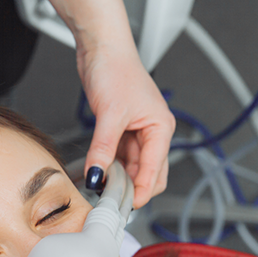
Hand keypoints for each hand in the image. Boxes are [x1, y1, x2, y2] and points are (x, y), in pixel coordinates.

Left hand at [77, 42, 175, 208]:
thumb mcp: (109, 115)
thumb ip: (103, 149)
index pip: (155, 171)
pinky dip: (110, 167)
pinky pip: (119, 158)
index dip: (141, 192)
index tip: (126, 208)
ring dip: (119, 179)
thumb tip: (97, 176)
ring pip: (132, 168)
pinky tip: (98, 173)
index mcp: (161, 129)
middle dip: (132, 189)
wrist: (102, 48)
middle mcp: (153, 133)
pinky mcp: (122, 131)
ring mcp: (137, 133)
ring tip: (101, 188)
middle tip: (111, 203)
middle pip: (149, 174)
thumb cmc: (116, 69)